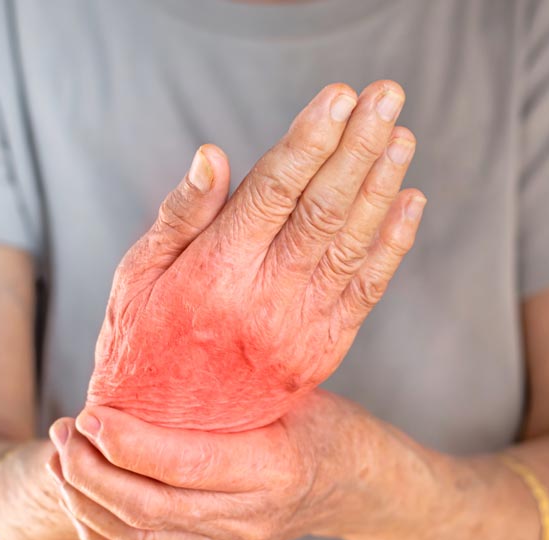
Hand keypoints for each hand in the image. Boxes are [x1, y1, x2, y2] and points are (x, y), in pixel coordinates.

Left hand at [47, 392, 395, 539]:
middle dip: (90, 470)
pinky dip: (102, 528)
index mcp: (273, 469)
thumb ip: (227, 382)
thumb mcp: (287, 390)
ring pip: (137, 539)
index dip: (128, 442)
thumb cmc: (321, 424)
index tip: (89, 413)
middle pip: (148, 508)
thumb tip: (150, 353)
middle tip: (64, 430)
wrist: (353, 484)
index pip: (185, 464)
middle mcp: (250, 519)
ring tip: (62, 457)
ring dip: (86, 500)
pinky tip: (81, 495)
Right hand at [87, 80, 425, 431]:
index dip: (311, 140)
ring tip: (402, 135)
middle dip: (359, 146)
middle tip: (387, 95)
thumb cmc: (142, 344)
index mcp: (217, 273)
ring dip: (382, 185)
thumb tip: (213, 155)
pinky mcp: (322, 349)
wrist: (169, 434)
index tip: (341, 95)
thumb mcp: (138, 277)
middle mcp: (265, 299)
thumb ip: (180, 217)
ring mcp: (300, 327)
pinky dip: (392, 244)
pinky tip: (410, 202)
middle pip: (324, 209)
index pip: (274, 191)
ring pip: (352, 244)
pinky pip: (366, 290)